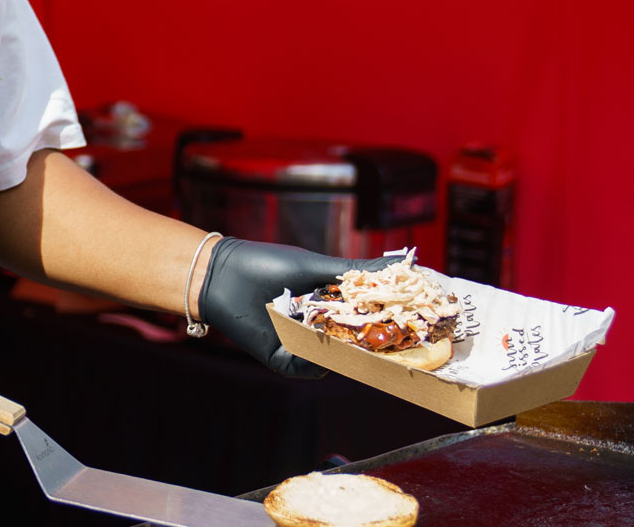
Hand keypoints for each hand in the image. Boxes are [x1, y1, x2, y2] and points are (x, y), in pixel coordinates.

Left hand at [198, 238, 390, 376]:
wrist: (222, 274)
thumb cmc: (267, 265)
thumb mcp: (317, 266)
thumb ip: (355, 272)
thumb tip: (401, 266)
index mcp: (329, 308)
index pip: (365, 323)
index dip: (387, 325)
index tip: (411, 323)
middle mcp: (318, 331)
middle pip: (354, 347)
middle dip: (375, 346)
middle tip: (399, 342)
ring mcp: (301, 348)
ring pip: (333, 361)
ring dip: (346, 353)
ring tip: (357, 340)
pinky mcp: (283, 361)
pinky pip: (307, 369)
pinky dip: (315, 360)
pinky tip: (319, 345)